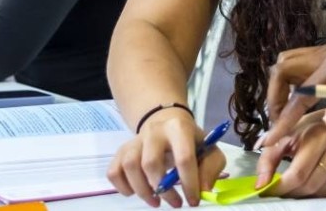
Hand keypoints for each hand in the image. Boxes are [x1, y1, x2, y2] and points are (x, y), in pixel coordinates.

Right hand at [107, 107, 225, 207]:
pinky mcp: (121, 151)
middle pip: (151, 163)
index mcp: (178, 129)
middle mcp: (154, 131)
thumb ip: (211, 169)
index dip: (189, 183)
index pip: (183, 158)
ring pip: (130, 166)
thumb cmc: (191, 141)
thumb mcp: (210, 150)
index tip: (193, 200)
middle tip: (176, 203)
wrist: (167, 123)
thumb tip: (203, 190)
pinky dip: (122, 187)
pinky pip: (114, 171)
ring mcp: (135, 141)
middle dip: (164, 190)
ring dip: (142, 191)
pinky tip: (136, 192)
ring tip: (156, 201)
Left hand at [256, 110, 325, 198]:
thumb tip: (259, 183)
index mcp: (319, 135)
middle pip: (310, 186)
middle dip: (290, 193)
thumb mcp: (292, 131)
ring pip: (323, 193)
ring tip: (295, 188)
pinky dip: (322, 194)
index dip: (280, 187)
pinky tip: (314, 186)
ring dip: (305, 195)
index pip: (297, 174)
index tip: (267, 190)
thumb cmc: (318, 124)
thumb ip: (271, 155)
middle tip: (279, 191)